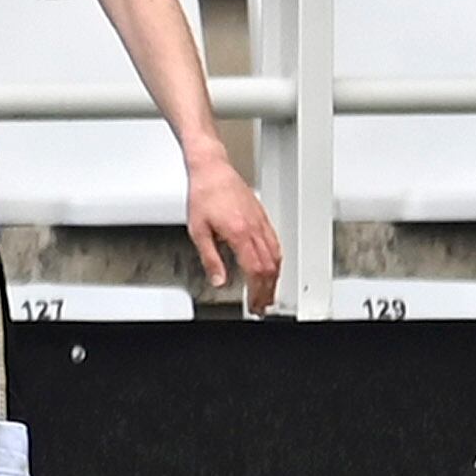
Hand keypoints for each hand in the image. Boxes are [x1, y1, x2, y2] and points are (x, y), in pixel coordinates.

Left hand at [187, 153, 283, 313]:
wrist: (213, 170)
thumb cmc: (203, 195)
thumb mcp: (198, 231)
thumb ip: (210, 258)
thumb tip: (219, 280)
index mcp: (240, 234)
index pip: (255, 271)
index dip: (257, 291)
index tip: (254, 304)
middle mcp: (255, 229)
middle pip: (270, 267)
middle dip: (268, 290)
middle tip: (262, 305)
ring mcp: (262, 223)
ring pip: (277, 256)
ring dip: (275, 278)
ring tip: (268, 292)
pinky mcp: (263, 218)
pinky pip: (276, 243)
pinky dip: (276, 261)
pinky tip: (272, 268)